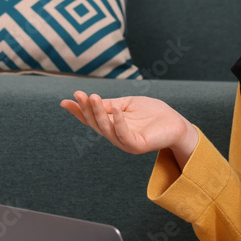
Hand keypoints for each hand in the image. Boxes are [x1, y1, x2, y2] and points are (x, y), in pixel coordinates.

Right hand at [60, 91, 197, 164]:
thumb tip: (88, 99)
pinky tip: (115, 109)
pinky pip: (123, 134)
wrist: (175, 122)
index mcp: (112, 125)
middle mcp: (115, 136)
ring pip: (106, 129)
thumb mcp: (127, 104)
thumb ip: (110, 104)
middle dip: (86, 109)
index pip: (91, 119)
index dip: (78, 112)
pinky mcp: (136, 146)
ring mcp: (125, 142)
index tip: (65, 101)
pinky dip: (118, 122)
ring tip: (93, 97)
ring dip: (98, 113)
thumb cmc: (152, 112)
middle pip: (95, 123)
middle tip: (81, 94)